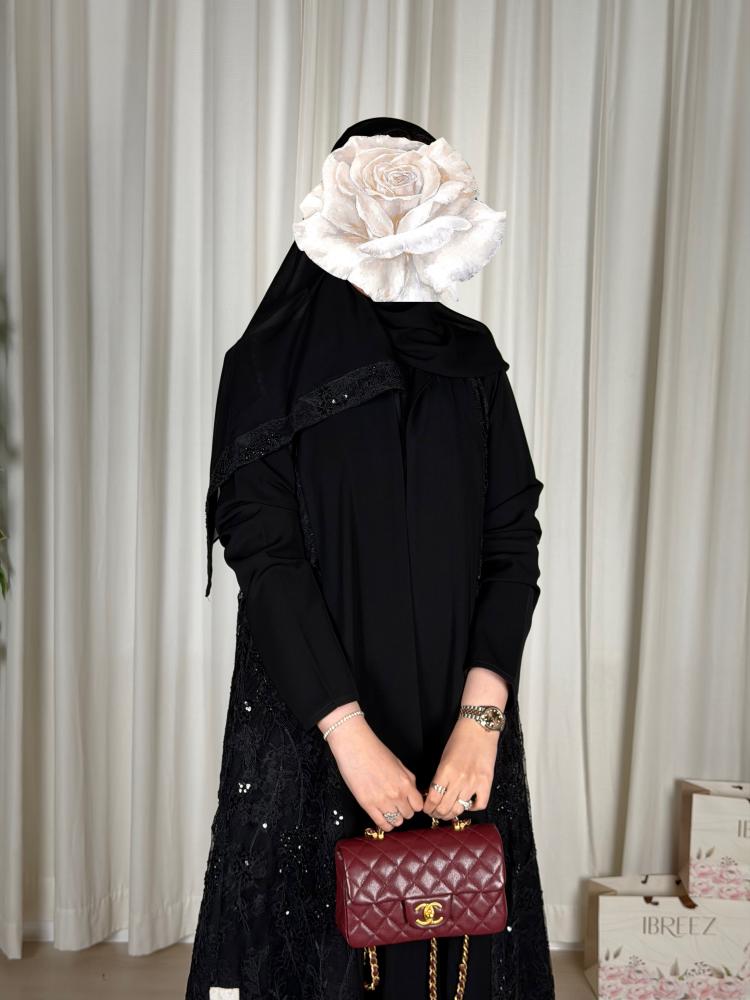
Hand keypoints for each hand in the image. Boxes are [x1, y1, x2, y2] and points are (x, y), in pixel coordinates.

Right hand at [320, 705, 423, 830]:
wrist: (355, 747)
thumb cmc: (375, 751)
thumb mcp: (398, 763)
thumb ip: (408, 779)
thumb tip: (412, 791)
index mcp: (405, 782)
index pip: (418, 805)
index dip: (414, 804)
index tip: (410, 803)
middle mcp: (396, 794)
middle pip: (408, 814)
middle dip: (404, 810)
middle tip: (398, 805)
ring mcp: (382, 801)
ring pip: (396, 821)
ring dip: (394, 817)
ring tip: (389, 810)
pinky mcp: (367, 805)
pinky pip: (382, 823)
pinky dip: (384, 823)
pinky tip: (382, 817)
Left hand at [422, 716, 499, 819]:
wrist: (479, 728)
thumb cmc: (460, 739)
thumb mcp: (443, 758)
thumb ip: (440, 777)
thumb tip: (434, 794)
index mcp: (445, 771)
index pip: (433, 798)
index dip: (428, 808)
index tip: (427, 809)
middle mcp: (459, 779)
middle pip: (444, 807)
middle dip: (437, 814)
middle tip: (436, 813)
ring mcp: (474, 782)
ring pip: (460, 809)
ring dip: (452, 814)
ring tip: (449, 812)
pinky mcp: (486, 782)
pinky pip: (480, 804)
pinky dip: (472, 807)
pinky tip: (468, 803)